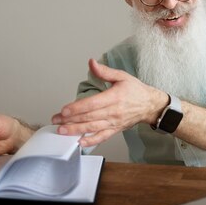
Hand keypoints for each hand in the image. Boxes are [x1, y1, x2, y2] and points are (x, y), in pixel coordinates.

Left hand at [51, 59, 167, 146]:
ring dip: (76, 130)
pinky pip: (102, 137)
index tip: (64, 110)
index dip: (77, 108)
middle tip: (56, 120)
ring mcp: (114, 122)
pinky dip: (91, 140)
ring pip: (92, 127)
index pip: (93, 104)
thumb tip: (91, 63)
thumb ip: (105, 71)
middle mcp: (113, 112)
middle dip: (70, 119)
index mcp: (114, 97)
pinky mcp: (115, 130)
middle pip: (89, 117)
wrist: (150, 105)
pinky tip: (80, 141)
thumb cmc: (136, 90)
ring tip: (61, 131)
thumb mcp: (122, 76)